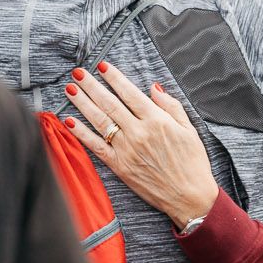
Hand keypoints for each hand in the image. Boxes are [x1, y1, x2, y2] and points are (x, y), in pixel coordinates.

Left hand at [63, 62, 219, 224]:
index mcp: (157, 121)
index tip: (102, 66)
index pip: (130, 93)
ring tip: (70, 89)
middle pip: (110, 104)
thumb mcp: (188, 129)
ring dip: (82, 103)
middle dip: (92, 85)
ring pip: (99, 121)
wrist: (189, 196)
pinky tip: (70, 121)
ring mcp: (126, 150)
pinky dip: (82, 134)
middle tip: (78, 73)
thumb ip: (170, 106)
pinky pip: (96, 147)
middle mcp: (138, 133)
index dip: (114, 78)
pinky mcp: (119, 166)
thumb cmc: (192, 163)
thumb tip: (154, 87)